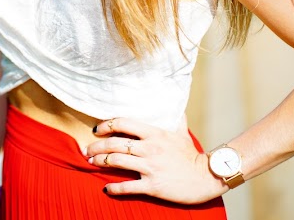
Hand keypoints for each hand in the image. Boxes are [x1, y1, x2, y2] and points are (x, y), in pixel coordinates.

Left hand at [83, 117, 226, 204]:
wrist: (207, 177)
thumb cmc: (192, 155)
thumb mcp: (181, 132)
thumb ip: (175, 118)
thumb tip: (174, 104)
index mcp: (154, 134)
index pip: (123, 123)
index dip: (106, 125)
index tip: (96, 129)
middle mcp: (150, 148)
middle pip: (115, 143)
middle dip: (96, 147)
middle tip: (86, 150)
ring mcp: (150, 167)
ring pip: (116, 162)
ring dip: (99, 162)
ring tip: (90, 163)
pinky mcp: (152, 185)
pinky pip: (127, 186)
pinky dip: (114, 188)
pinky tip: (106, 188)